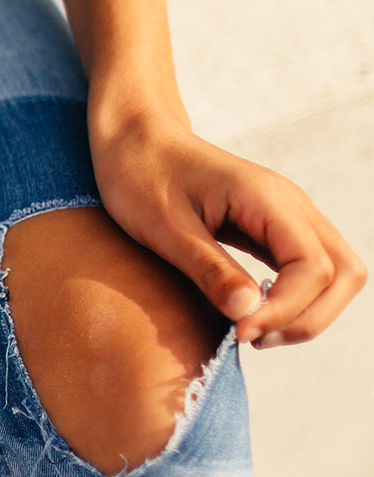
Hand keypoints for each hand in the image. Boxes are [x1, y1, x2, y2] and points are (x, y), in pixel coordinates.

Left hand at [91, 106, 363, 346]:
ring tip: (252, 331)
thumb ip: (210, 269)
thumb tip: (250, 314)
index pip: (314, 268)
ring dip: (306, 312)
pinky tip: (252, 312)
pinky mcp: (272, 226)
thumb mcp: (164, 228)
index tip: (239, 332)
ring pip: (335, 273)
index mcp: (267, 199)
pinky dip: (293, 298)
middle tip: (252, 338)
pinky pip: (308, 268)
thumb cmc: (139, 175)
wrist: (132, 138)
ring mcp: (286, 214)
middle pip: (345, 274)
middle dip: (308, 318)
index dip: (286, 310)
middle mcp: (290, 204)